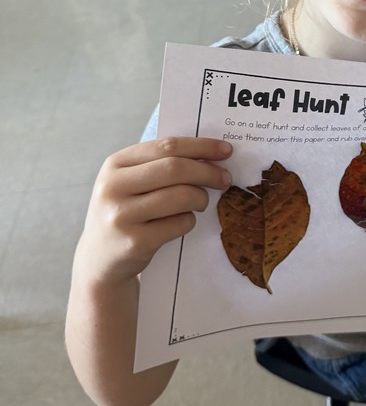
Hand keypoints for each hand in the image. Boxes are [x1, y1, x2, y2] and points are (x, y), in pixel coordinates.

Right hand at [79, 137, 232, 285]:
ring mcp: (122, 216)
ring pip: (181, 196)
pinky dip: (189, 221)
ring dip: (200, 198)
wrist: (100, 259)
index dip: (201, 146)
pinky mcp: (135, 242)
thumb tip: (210, 153)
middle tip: (224, 178)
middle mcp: (113, 187)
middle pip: (175, 169)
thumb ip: (160, 164)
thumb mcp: (130, 182)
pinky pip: (179, 223)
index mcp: (114, 164)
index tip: (226, 150)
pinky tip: (182, 222)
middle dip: (207, 172)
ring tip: (201, 202)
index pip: (166, 146)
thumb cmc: (125, 212)